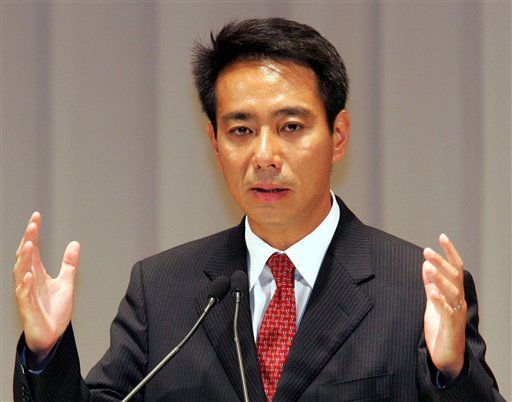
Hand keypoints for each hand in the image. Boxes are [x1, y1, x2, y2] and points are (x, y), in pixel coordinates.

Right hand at [13, 212, 79, 361]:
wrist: (53, 336)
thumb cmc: (54, 311)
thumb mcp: (66, 283)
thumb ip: (69, 264)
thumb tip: (74, 244)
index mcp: (37, 273)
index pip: (33, 249)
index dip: (33, 233)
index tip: (36, 217)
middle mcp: (29, 281)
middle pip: (25, 257)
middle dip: (28, 240)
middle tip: (32, 225)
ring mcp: (26, 294)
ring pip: (20, 273)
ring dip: (24, 259)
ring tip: (30, 244)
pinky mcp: (27, 308)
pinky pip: (24, 294)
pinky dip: (26, 284)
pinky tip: (29, 274)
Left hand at [422, 234, 465, 379]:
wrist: (447, 357)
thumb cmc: (441, 328)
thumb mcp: (433, 302)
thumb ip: (430, 285)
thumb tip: (426, 265)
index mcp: (454, 293)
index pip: (455, 268)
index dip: (449, 252)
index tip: (442, 236)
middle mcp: (458, 301)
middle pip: (453, 277)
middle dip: (441, 262)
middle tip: (427, 251)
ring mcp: (456, 313)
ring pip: (452, 292)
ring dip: (440, 278)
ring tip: (428, 267)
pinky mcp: (451, 327)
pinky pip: (447, 311)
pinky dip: (439, 301)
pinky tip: (431, 292)